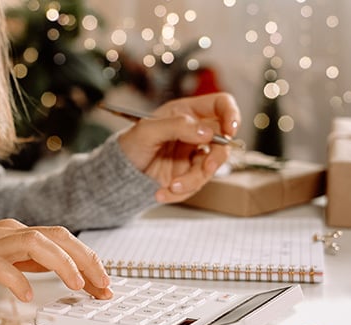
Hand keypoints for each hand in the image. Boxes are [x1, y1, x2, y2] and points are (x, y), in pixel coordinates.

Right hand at [0, 219, 111, 301]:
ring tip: (76, 286)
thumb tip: (76, 275)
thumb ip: (39, 263)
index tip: (105, 282)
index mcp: (21, 232)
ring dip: (60, 264)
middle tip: (102, 284)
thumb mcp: (13, 261)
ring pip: (33, 244)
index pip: (63, 239)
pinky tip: (28, 295)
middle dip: (84, 260)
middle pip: (56, 237)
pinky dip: (17, 279)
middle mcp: (10, 233)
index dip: (88, 259)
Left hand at [117, 93, 240, 202]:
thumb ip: (177, 126)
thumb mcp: (147, 130)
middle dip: (217, 157)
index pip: (220, 105)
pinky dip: (180, 192)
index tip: (229, 130)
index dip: (231, 114)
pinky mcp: (188, 176)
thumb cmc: (129, 145)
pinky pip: (195, 185)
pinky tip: (162, 192)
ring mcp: (193, 155)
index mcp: (187, 113)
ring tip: (171, 186)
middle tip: (206, 167)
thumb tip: (207, 132)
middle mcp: (195, 133)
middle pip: (222, 141)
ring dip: (192, 180)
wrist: (119, 175)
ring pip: (210, 168)